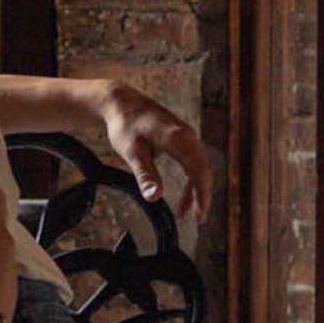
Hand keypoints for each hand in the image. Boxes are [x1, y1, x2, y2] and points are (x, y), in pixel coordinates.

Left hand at [97, 83, 214, 222]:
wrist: (120, 102)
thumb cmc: (125, 125)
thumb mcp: (132, 152)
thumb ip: (145, 174)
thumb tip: (155, 197)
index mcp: (178, 139)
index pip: (199, 171)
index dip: (202, 195)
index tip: (200, 216)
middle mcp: (187, 136)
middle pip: (203, 170)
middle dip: (202, 196)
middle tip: (198, 220)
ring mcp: (185, 136)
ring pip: (198, 167)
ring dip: (194, 190)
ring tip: (184, 213)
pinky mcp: (180, 138)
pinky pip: (191, 162)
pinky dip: (188, 180)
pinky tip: (181, 196)